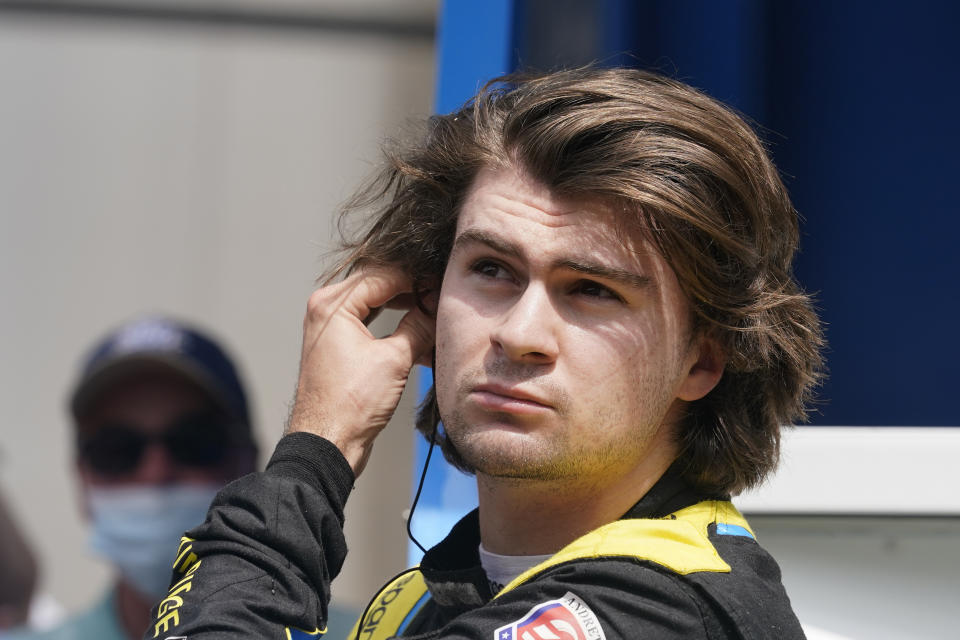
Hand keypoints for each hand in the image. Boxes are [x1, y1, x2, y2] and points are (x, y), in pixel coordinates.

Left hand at [286, 267, 435, 475]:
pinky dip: (395, 332)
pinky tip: (422, 345)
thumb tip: (437, 307)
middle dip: (413, 293)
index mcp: (332, 305)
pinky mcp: (339, 348)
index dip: (417, 277)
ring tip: (434, 321)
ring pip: (377, 307)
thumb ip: (419, 325)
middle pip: (379, 286)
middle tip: (441, 300)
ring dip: (407, 313)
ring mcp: (331, 330)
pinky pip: (372, 327)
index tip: (442, 283)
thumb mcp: (394, 359)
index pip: (383, 274)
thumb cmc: (348, 405)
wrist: (327, 443)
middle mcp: (326, 311)